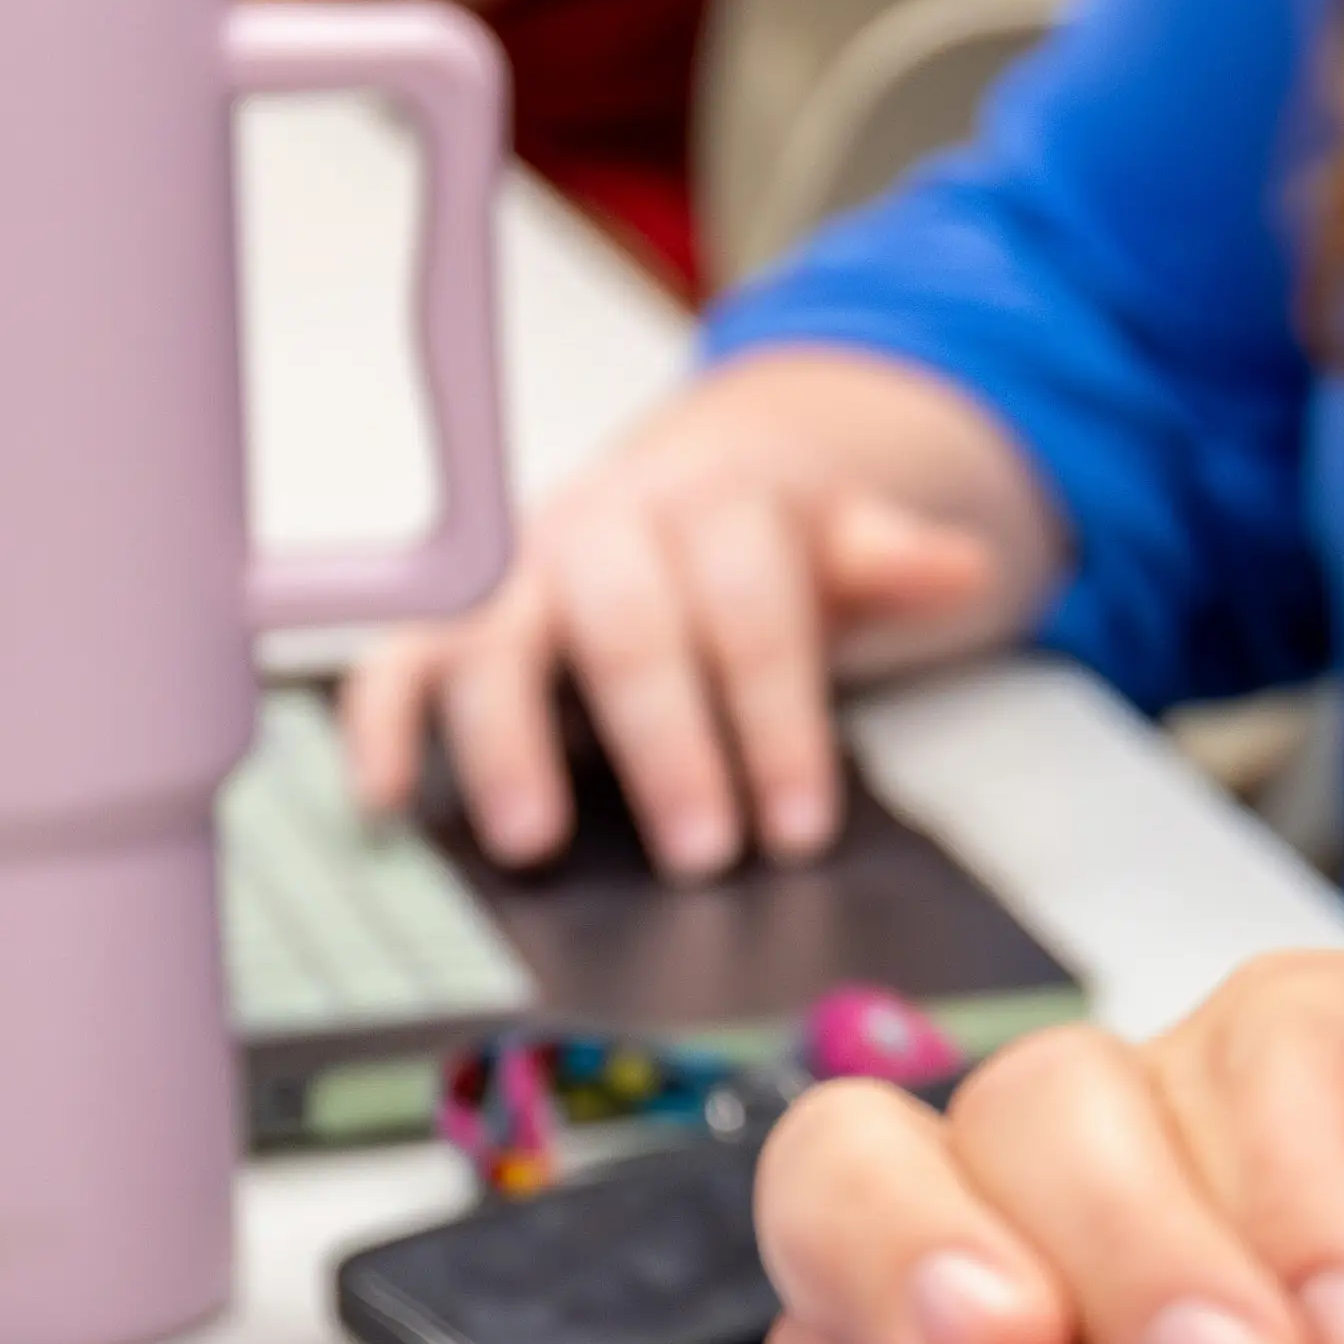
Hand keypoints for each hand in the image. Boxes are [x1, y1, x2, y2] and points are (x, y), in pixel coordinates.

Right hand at [336, 348, 1058, 875]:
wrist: (684, 490)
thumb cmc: (763, 548)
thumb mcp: (842, 544)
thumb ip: (891, 560)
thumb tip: (961, 565)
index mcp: (715, 505)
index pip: (749, 612)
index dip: (777, 720)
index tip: (801, 828)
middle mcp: (604, 527)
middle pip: (627, 627)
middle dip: (665, 742)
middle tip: (703, 852)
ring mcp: (518, 572)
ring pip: (498, 640)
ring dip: (511, 742)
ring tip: (535, 843)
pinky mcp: (451, 616)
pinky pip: (398, 659)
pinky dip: (382, 722)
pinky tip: (383, 798)